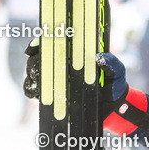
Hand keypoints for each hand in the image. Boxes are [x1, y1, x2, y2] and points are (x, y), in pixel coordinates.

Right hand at [22, 40, 148, 134]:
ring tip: (38, 79)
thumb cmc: (115, 85)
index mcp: (77, 54)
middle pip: (41, 56)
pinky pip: (34, 89)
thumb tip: (100, 56)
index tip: (36, 46)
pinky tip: (36, 91)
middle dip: (35, 60)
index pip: (56, 41)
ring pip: (34, 71)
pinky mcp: (53, 93)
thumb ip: (112, 63)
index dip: (43, 41)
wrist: (112, 109)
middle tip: (38, 67)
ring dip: (32, 74)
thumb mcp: (117, 72)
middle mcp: (65, 64)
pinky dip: (31, 88)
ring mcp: (57, 78)